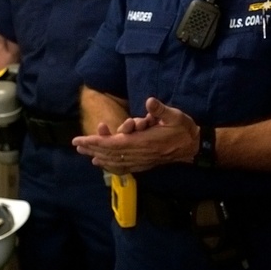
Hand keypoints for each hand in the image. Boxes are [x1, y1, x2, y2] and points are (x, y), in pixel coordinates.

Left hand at [72, 97, 198, 172]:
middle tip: (77, 144)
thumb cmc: (183, 129)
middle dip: (93, 148)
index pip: (114, 144)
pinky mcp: (144, 164)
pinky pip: (123, 167)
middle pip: (111, 153)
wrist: (193, 147)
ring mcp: (142, 161)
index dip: (96, 142)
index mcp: (144, 142)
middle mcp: (140, 154)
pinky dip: (111, 166)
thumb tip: (149, 101)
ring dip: (99, 156)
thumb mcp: (175, 115)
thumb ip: (161, 109)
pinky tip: (103, 165)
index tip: (82, 140)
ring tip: (86, 153)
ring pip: (115, 161)